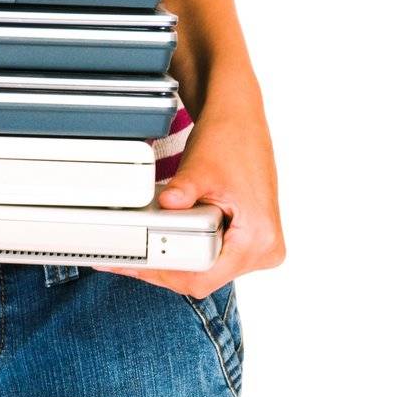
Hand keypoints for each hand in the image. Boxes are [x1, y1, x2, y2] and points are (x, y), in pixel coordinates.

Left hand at [95, 102, 285, 295]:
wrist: (239, 119)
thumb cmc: (229, 138)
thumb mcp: (201, 168)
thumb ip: (184, 191)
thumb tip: (165, 206)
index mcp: (259, 238)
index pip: (205, 277)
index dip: (166, 274)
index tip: (137, 266)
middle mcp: (265, 248)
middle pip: (206, 277)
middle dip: (167, 269)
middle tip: (131, 260)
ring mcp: (259, 245)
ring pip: (209, 269)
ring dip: (177, 261)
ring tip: (143, 251)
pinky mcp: (249, 238)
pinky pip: (214, 256)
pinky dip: (189, 250)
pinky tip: (165, 241)